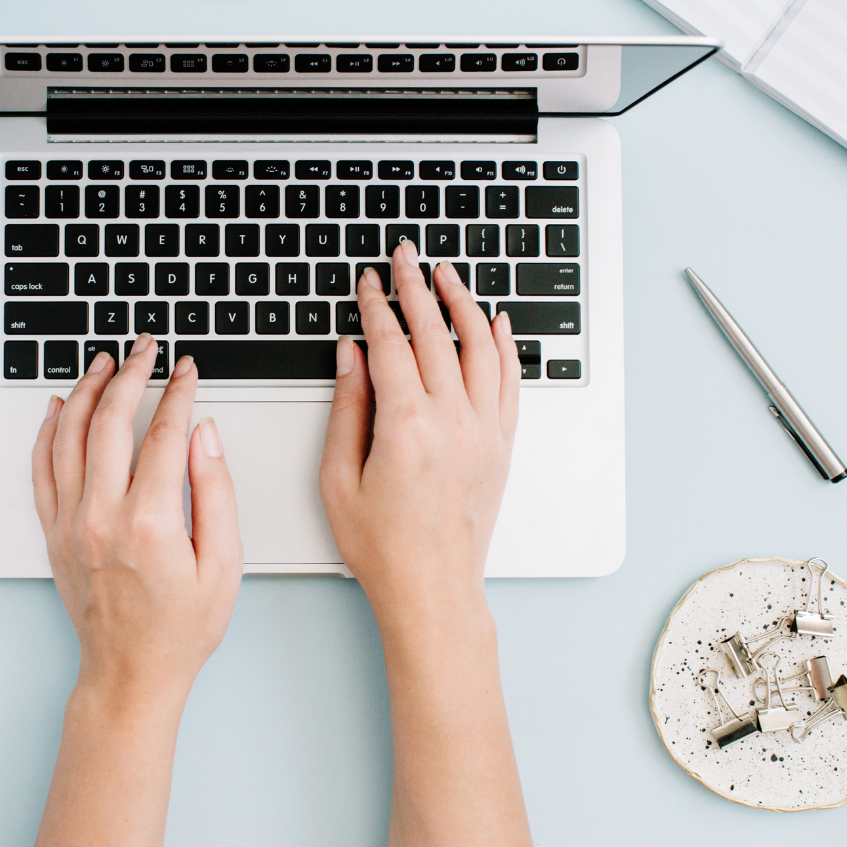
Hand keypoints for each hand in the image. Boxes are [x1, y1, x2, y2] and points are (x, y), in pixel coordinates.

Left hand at [33, 336, 242, 709]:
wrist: (131, 675)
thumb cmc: (181, 630)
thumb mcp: (224, 565)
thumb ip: (216, 493)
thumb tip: (205, 435)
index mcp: (149, 523)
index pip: (164, 434)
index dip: (178, 393)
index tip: (187, 371)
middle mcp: (101, 517)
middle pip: (110, 421)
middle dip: (130, 375)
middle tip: (145, 349)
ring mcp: (70, 524)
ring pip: (69, 437)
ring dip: (86, 391)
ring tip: (103, 362)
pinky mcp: (53, 534)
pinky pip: (43, 470)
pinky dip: (49, 432)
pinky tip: (60, 407)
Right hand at [319, 241, 518, 626]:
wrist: (432, 589)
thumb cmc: (383, 546)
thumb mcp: (338, 478)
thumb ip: (346, 409)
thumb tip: (351, 356)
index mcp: (407, 428)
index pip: (390, 346)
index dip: (376, 307)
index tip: (367, 283)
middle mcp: (453, 423)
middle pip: (436, 335)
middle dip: (416, 288)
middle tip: (405, 257)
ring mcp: (484, 432)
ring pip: (479, 348)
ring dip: (462, 304)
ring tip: (447, 276)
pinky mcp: (501, 446)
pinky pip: (508, 382)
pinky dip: (503, 346)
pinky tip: (495, 322)